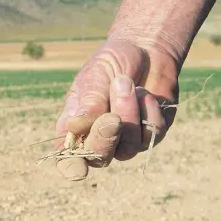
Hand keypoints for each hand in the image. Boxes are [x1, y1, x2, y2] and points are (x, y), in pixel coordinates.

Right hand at [55, 37, 180, 180]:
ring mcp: (125, 140)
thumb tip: (74, 125)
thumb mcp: (94, 76)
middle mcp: (98, 139)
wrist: (145, 49)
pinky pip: (151, 133)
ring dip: (128, 114)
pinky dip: (149, 110)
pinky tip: (144, 92)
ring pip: (127, 148)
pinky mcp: (150, 135)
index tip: (79, 171)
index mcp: (74, 128)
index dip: (72, 167)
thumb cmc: (111, 63)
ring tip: (126, 83)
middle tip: (111, 117)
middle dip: (105, 138)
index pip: (68, 159)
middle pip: (99, 158)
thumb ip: (88, 102)